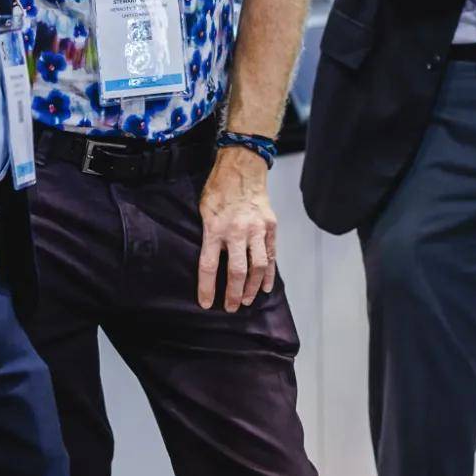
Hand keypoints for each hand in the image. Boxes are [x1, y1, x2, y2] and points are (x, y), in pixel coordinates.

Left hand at [197, 147, 276, 311]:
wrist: (243, 168)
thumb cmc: (219, 190)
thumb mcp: (204, 212)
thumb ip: (207, 236)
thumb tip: (208, 263)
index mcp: (215, 228)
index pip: (208, 266)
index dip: (207, 288)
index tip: (206, 304)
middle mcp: (237, 231)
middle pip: (236, 271)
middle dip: (233, 294)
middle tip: (231, 308)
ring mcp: (256, 229)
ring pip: (257, 266)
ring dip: (252, 288)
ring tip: (247, 301)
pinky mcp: (270, 226)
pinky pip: (271, 255)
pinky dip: (269, 273)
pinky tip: (267, 287)